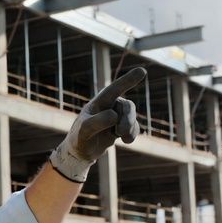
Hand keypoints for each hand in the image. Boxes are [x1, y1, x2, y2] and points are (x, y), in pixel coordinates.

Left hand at [49, 67, 145, 182]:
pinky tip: (125, 141)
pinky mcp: (122, 127)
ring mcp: (117, 116)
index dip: (127, 80)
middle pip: (127, 106)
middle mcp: (109, 106)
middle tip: (120, 132)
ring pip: (132, 116)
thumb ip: (97, 121)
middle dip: (127, 119)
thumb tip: (115, 115)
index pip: (114, 89)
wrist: (81, 152)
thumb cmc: (80, 137)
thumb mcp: (84, 130)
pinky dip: (132, 135)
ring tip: (120, 137)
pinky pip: (135, 128)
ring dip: (129, 127)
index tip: (142, 71)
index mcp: (99, 102)